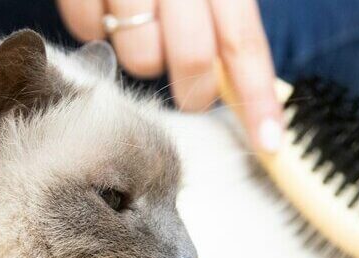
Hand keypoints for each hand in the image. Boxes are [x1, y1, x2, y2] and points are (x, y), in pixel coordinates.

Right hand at [56, 0, 284, 151]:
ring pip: (139, 56)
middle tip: (192, 90)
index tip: (269, 141)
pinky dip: (97, 29)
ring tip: (142, 23)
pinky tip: (107, 5)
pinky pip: (89, 33)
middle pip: (192, 60)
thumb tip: (239, 77)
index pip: (244, 42)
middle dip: (193, 90)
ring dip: (142, 55)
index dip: (257, 96)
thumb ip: (227, 14)